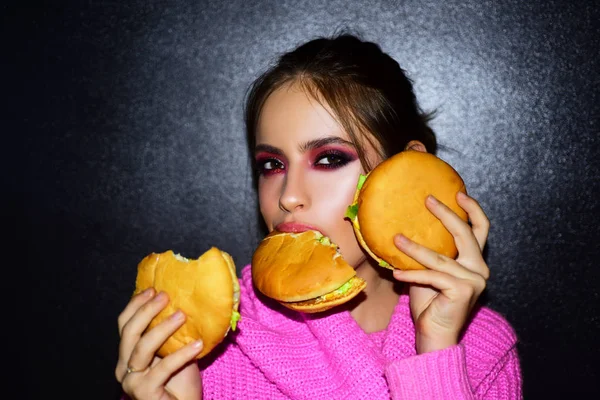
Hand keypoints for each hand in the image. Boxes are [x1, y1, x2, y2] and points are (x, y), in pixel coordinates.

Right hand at [115, 289, 203, 399]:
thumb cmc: (181, 381)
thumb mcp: (175, 349)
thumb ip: (172, 332)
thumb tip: (184, 302)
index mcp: (128, 354)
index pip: (124, 324)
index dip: (136, 305)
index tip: (153, 288)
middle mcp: (124, 366)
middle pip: (129, 332)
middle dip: (146, 310)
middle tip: (165, 296)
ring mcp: (132, 381)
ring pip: (142, 347)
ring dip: (163, 328)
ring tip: (182, 315)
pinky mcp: (144, 392)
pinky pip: (163, 368)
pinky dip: (181, 354)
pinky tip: (198, 344)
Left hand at [392, 192, 489, 353]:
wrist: (435, 335)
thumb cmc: (429, 303)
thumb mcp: (428, 271)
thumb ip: (428, 253)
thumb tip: (404, 228)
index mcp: (475, 262)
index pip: (480, 230)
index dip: (472, 209)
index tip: (457, 192)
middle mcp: (479, 269)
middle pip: (466, 234)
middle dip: (446, 214)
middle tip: (428, 199)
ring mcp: (474, 281)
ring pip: (440, 257)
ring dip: (415, 247)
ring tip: (396, 238)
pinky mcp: (462, 291)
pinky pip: (431, 276)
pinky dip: (412, 274)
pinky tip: (396, 272)